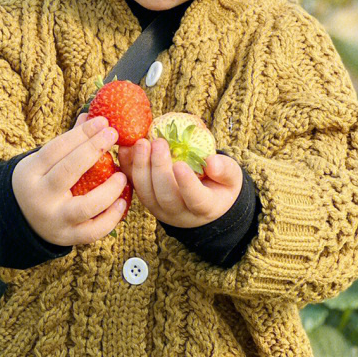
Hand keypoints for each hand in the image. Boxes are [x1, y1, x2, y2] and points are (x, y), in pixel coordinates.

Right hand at [11, 112, 129, 245]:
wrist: (20, 220)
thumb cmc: (39, 182)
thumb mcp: (43, 162)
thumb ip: (68, 142)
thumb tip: (90, 116)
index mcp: (30, 173)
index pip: (56, 149)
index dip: (81, 134)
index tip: (102, 121)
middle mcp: (40, 197)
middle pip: (68, 171)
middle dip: (93, 149)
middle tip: (113, 134)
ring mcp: (55, 220)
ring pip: (84, 206)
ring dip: (108, 190)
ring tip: (122, 175)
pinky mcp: (68, 238)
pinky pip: (93, 231)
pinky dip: (111, 218)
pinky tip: (123, 202)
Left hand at [116, 138, 242, 227]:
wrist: (204, 203)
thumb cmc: (220, 186)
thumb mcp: (232, 179)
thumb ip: (225, 170)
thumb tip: (212, 162)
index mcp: (205, 208)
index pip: (195, 200)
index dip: (187, 184)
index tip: (180, 164)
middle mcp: (179, 214)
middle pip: (166, 196)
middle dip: (159, 168)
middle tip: (158, 142)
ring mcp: (160, 209)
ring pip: (146, 193)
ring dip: (141, 167)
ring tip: (142, 143)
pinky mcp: (147, 200)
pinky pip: (134, 186)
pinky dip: (128, 167)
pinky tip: (125, 149)